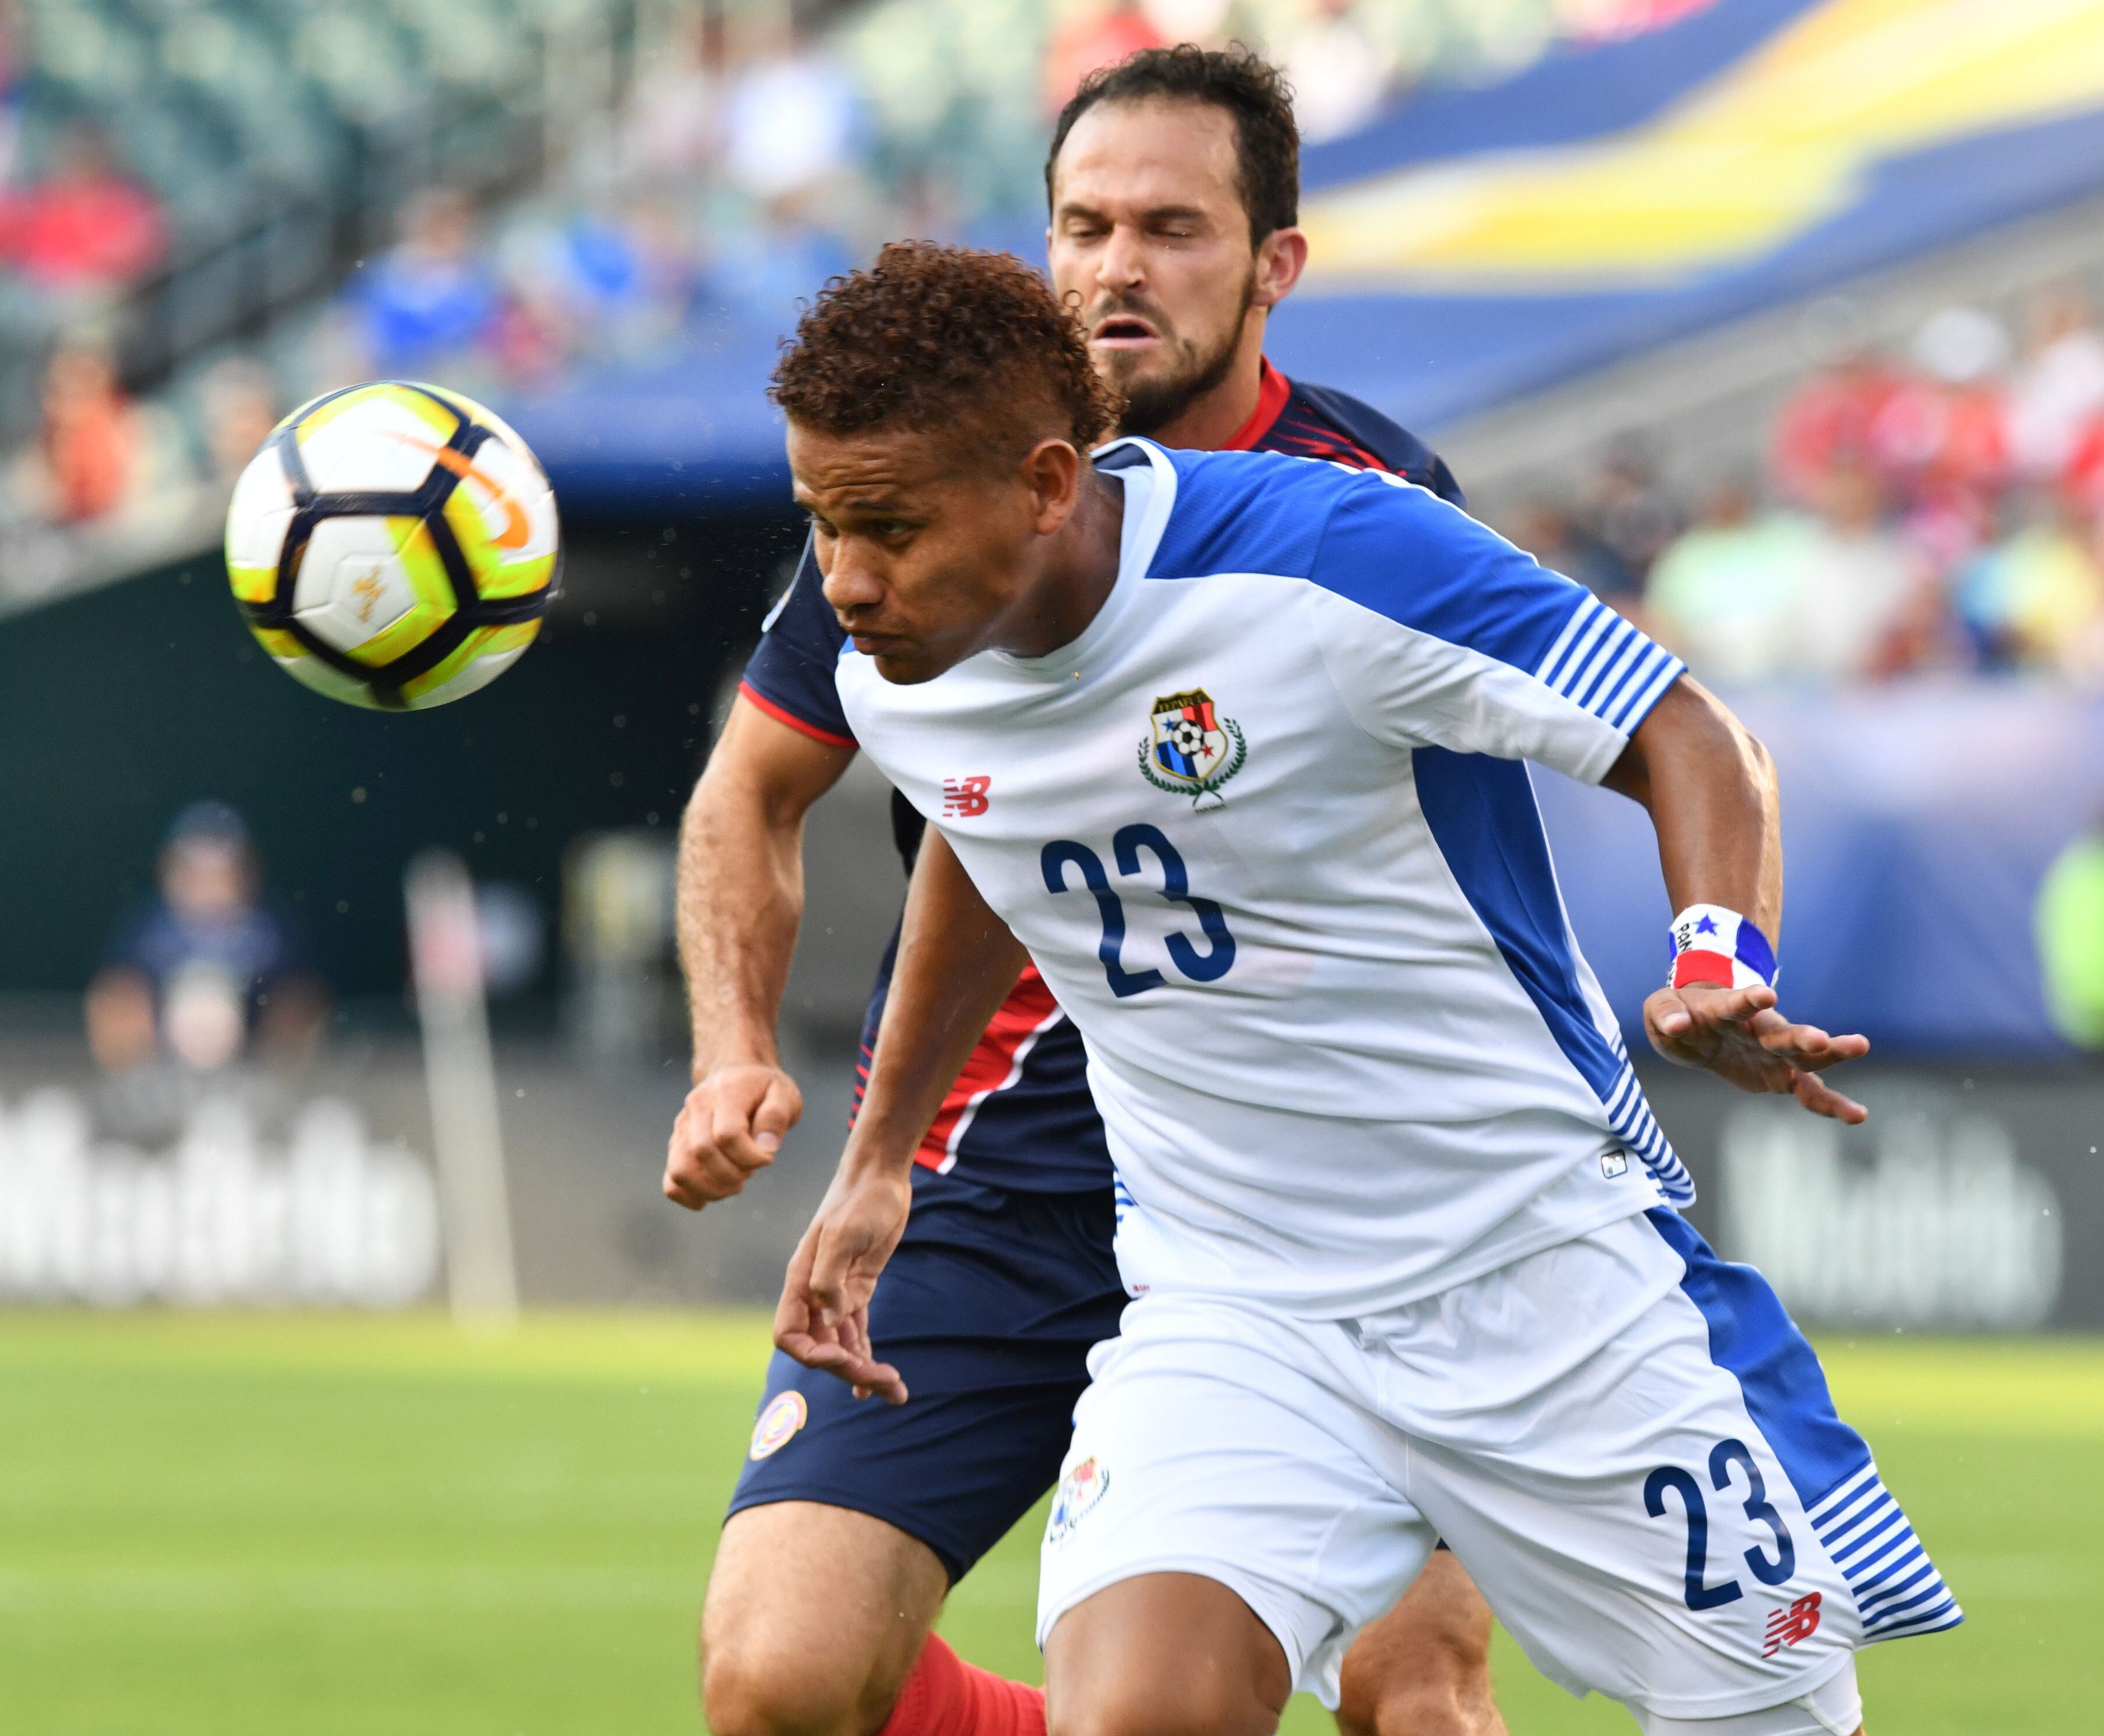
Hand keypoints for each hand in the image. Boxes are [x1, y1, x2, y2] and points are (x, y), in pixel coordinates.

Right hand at [662, 1062, 802, 1209]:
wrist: (736, 1074)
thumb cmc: (763, 1089)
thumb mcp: (784, 1094)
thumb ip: (776, 1117)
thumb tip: (765, 1148)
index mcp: (725, 1092)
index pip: (727, 1135)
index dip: (750, 1156)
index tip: (768, 1157)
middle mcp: (696, 1108)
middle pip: (702, 1152)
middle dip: (733, 1174)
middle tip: (751, 1171)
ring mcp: (682, 1128)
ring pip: (680, 1171)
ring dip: (712, 1189)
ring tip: (735, 1183)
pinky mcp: (676, 1146)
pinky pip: (671, 1183)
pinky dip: (692, 1196)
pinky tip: (715, 1191)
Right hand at [773, 1164, 913, 1403]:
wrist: (880, 1176)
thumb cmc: (860, 1199)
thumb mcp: (844, 1234)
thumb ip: (831, 1278)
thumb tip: (832, 1322)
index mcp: (801, 1282)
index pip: (789, 1336)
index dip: (812, 1355)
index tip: (844, 1356)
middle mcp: (814, 1293)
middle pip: (821, 1348)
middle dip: (850, 1370)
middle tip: (888, 1383)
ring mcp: (837, 1294)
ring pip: (843, 1345)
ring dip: (864, 1371)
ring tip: (897, 1393)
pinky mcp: (858, 1290)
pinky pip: (857, 1332)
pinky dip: (866, 1355)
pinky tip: (881, 1382)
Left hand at [1644, 983, 1869, 1122]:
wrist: (1696, 1024)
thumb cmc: (1679, 1012)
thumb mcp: (1661, 1009)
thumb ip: (1666, 1015)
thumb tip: (1677, 1024)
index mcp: (1728, 1009)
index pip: (1738, 1004)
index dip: (1750, 1000)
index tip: (1766, 996)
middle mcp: (1760, 1029)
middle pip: (1783, 1034)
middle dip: (1801, 1036)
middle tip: (1821, 1038)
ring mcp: (1776, 1053)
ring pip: (1807, 1058)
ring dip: (1832, 1055)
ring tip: (1860, 1047)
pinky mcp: (1782, 1076)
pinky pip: (1809, 1092)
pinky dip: (1830, 1104)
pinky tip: (1858, 1114)